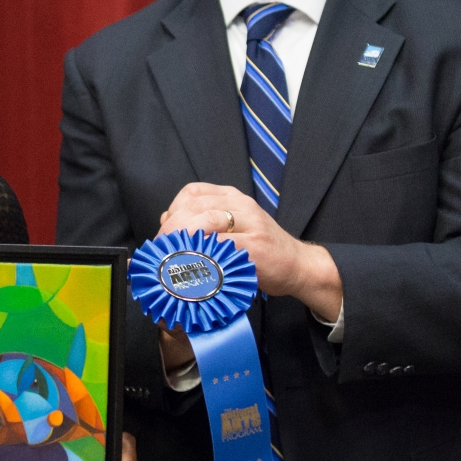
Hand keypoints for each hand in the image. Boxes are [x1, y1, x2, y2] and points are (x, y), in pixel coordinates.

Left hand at [159, 183, 341, 321]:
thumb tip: (165, 220)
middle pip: (194, 206)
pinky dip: (203, 256)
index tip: (163, 234)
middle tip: (161, 251)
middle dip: (172, 229)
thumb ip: (201, 222)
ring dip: (183, 241)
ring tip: (173, 259)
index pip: (192, 193)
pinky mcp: (256, 246)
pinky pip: (223, 246)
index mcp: (231, 197)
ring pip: (207, 222)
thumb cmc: (260, 250)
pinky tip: (193, 268)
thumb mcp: (230, 229)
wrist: (298, 265)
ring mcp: (251, 223)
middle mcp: (241, 205)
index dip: (172, 212)